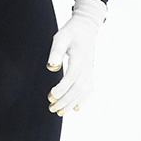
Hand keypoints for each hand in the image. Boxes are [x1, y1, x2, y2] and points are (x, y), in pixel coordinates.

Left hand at [46, 0, 106, 115]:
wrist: (86, 28)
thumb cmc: (71, 32)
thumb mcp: (60, 38)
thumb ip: (56, 52)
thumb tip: (51, 67)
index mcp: (79, 58)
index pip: (71, 78)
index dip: (62, 89)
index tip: (50, 96)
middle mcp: (86, 67)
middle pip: (77, 88)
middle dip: (65, 100)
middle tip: (51, 108)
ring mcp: (89, 70)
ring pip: (83, 91)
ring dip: (71, 103)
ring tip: (59, 112)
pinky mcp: (89, 72)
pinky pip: (89, 89)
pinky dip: (83, 100)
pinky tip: (76, 108)